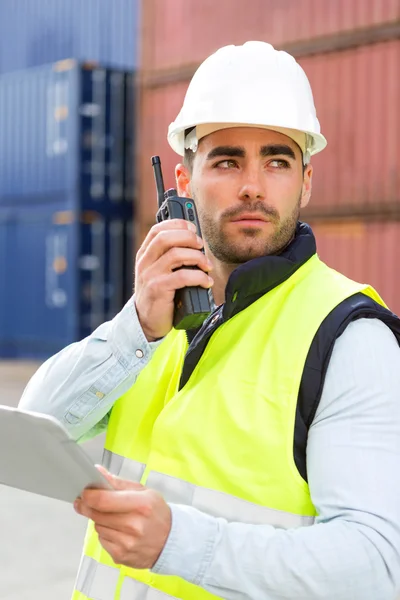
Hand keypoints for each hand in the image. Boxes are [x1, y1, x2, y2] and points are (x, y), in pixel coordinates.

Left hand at [74, 466, 171, 569]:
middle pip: (96, 514)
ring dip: (100, 520)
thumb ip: (119, 483)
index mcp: (140, 504)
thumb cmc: (156, 513)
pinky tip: (118, 531)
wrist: (170, 541)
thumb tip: (98, 473)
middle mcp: (133, 525)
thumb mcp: (144, 491)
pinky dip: (105, 533)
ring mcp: (126, 543)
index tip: (84, 492)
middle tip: (87, 501)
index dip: (89, 495)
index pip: (104, 500)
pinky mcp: (120, 556)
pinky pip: (101, 540)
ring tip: (115, 517)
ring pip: (97, 526)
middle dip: (89, 506)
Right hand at [134, 219, 212, 340]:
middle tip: (201, 245)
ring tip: (207, 266)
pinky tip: (206, 282)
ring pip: (175, 255)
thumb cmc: (160, 296)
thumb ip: (171, 258)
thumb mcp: (160, 273)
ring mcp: (149, 276)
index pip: (157, 230)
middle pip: (165, 238)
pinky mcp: (157, 290)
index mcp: (145, 255)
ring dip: (197, 257)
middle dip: (188, 237)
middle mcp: (145, 263)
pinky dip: (199, 277)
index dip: (176, 224)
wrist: (146, 322)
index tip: (192, 227)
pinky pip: (181, 276)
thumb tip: (197, 244)